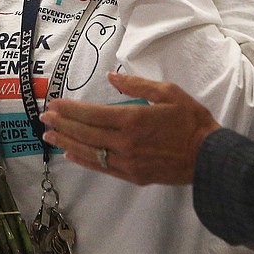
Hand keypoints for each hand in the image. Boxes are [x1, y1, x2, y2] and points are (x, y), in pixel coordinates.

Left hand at [39, 72, 220, 185]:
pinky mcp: (133, 175)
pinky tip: (71, 153)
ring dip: (67, 142)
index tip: (54, 104)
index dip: (70, 109)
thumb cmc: (191, 121)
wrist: (210, 157)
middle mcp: (125, 143)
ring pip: (90, 151)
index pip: (92, 114)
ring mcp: (128, 162)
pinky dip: (84, 159)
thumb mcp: (169, 92)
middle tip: (44, 117)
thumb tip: (111, 78)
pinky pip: (102, 167)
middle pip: (86, 132)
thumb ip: (137, 85)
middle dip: (62, 124)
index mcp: (133, 120)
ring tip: (49, 135)